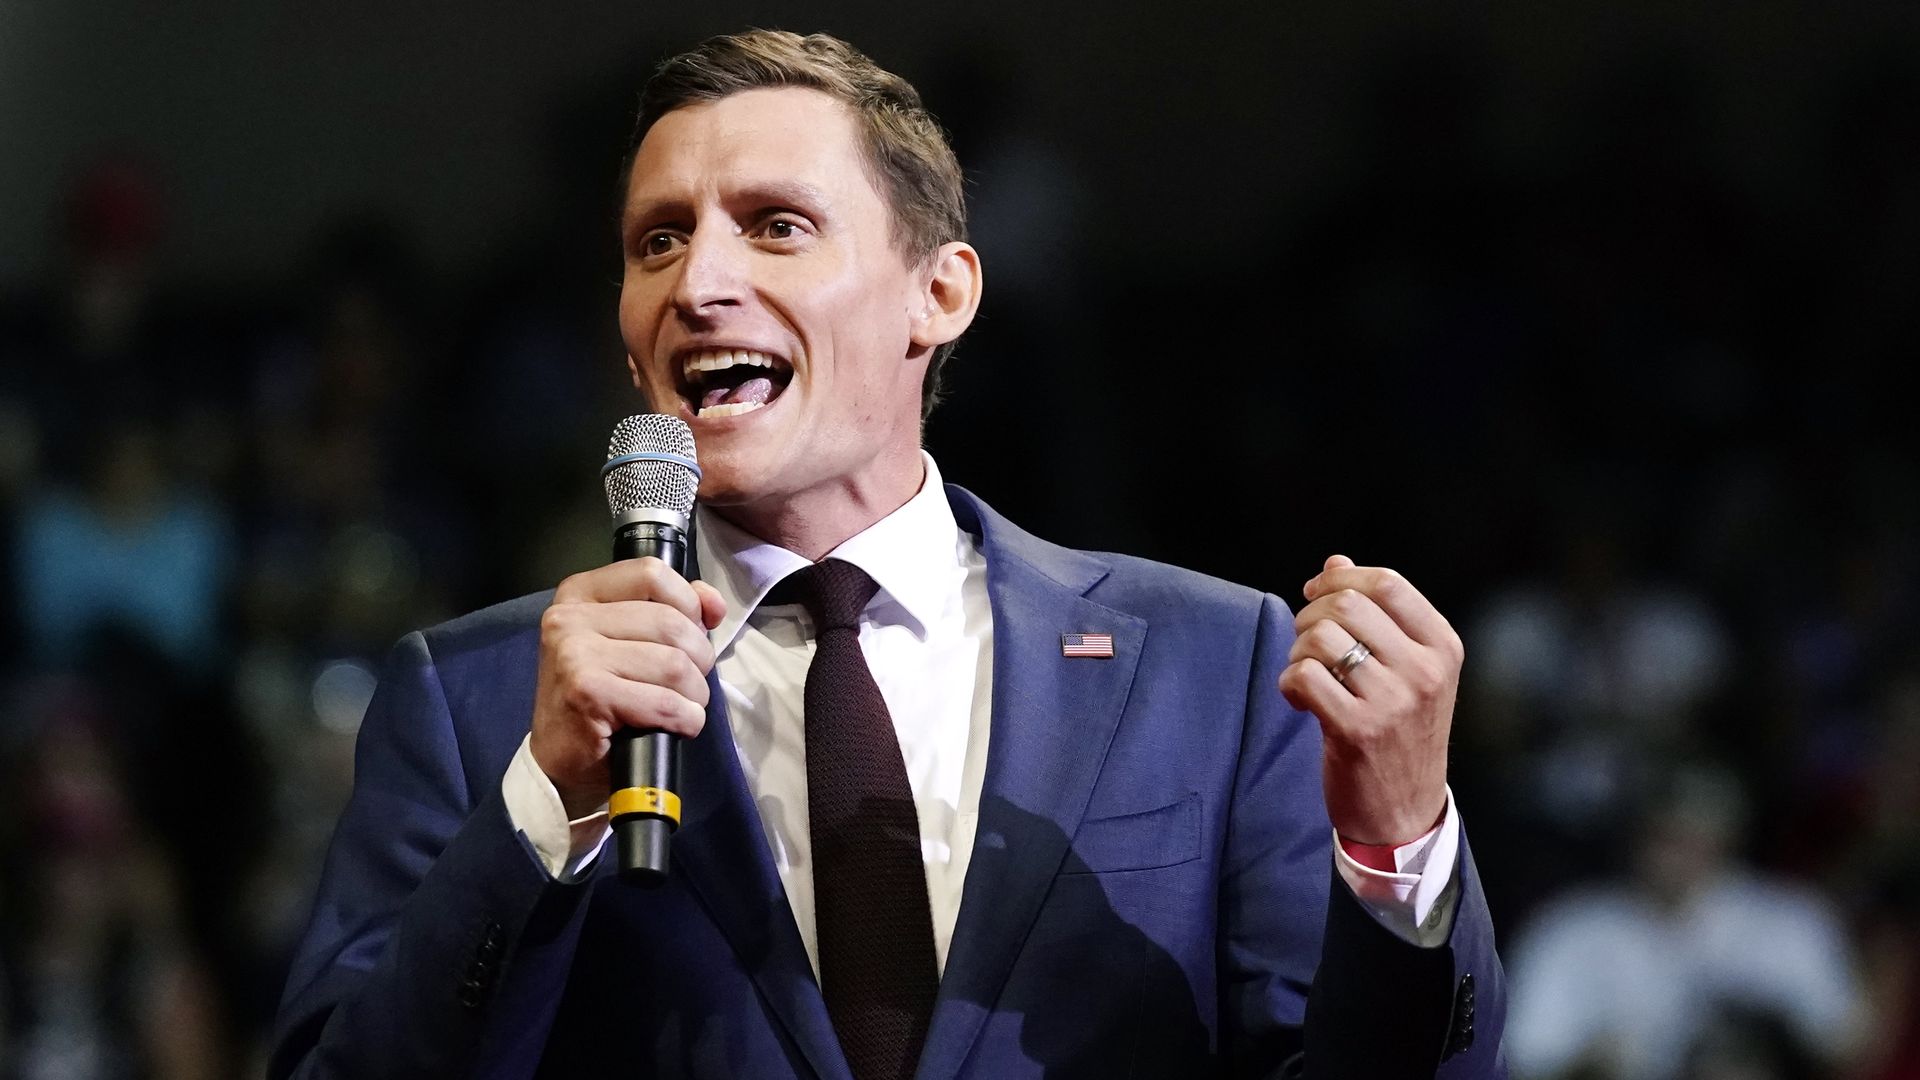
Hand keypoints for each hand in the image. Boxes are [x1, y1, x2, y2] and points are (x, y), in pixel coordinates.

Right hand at [529, 558, 726, 818]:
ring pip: (674, 664)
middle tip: (688, 684)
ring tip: (681, 707)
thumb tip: (713, 603)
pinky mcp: (587, 694)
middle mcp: (570, 618)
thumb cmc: (600, 698)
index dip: (688, 603)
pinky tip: (676, 726)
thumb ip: (671, 609)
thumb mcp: (628, 641)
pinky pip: (665, 702)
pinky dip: (685, 719)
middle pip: (671, 623)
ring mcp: (575, 655)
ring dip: (694, 694)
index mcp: (580, 593)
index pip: (652, 573)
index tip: (695, 629)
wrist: (560, 761)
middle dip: (698, 660)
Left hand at [1278, 555, 1460, 846]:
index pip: (1388, 583)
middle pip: (1349, 604)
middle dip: (1312, 614)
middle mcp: (1424, 671)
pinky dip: (1289, 683)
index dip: (1340, 580)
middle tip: (1306, 641)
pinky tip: (1300, 699)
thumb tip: (1336, 561)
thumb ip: (1375, 614)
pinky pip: (1303, 677)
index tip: (1315, 593)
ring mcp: (1394, 702)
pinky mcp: (1358, 731)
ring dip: (1298, 651)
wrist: (1404, 810)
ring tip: (1307, 674)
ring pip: (1321, 638)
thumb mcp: (1405, 669)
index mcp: (1442, 647)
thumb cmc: (1398, 731)